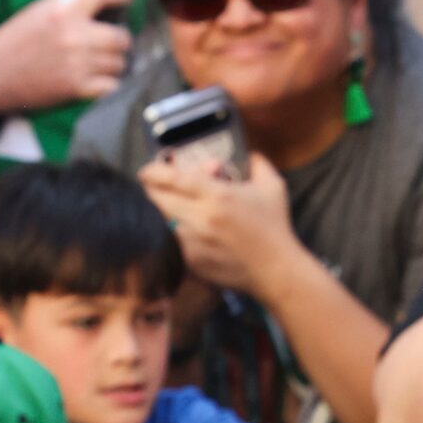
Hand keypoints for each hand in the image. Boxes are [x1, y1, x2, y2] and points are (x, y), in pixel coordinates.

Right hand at [0, 0, 134, 113]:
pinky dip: (109, 84)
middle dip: (120, 39)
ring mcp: (78, 63)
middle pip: (121, 36)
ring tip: (104, 62)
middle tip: (115, 41)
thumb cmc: (11, 43)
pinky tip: (101, 80)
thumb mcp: (35, 13)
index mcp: (62, 10)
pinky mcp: (77, 88)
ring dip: (115, 63)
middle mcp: (74, 35)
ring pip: (119, 63)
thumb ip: (66, 5)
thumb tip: (95, 0)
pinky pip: (111, 85)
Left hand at [139, 152, 299, 295]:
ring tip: (182, 210)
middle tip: (157, 187)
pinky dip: (179, 234)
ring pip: (165, 220)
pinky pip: (174, 242)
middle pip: (159, 199)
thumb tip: (247, 152)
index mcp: (218, 195)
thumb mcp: (273, 186)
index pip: (173, 178)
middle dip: (154, 190)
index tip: (146, 170)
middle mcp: (200, 218)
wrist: (276, 271)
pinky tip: (194, 234)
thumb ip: (257, 163)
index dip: (154, 171)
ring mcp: (193, 242)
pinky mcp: (192, 261)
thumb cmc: (275, 227)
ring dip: (168, 212)